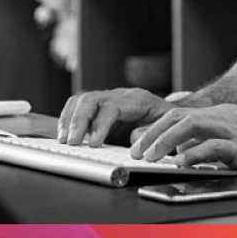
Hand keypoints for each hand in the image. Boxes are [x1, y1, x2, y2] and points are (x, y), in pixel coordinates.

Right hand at [57, 88, 173, 145]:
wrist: (172, 113)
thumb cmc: (168, 121)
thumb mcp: (165, 128)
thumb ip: (150, 133)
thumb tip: (133, 140)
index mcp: (136, 99)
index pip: (112, 106)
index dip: (100, 123)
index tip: (93, 142)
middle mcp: (119, 95)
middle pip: (91, 99)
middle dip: (78, 121)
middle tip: (72, 142)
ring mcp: (108, 98)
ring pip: (82, 100)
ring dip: (69, 120)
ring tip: (64, 140)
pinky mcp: (100, 106)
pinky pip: (79, 105)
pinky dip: (69, 118)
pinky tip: (65, 134)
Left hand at [129, 103, 236, 176]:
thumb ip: (216, 141)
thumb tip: (187, 152)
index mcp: (223, 114)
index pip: (181, 114)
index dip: (157, 127)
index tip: (139, 142)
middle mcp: (225, 117)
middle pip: (179, 117)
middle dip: (153, 133)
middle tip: (136, 151)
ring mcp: (235, 129)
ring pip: (190, 126)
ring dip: (165, 141)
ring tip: (150, 156)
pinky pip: (214, 146)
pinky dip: (194, 153)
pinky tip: (181, 163)